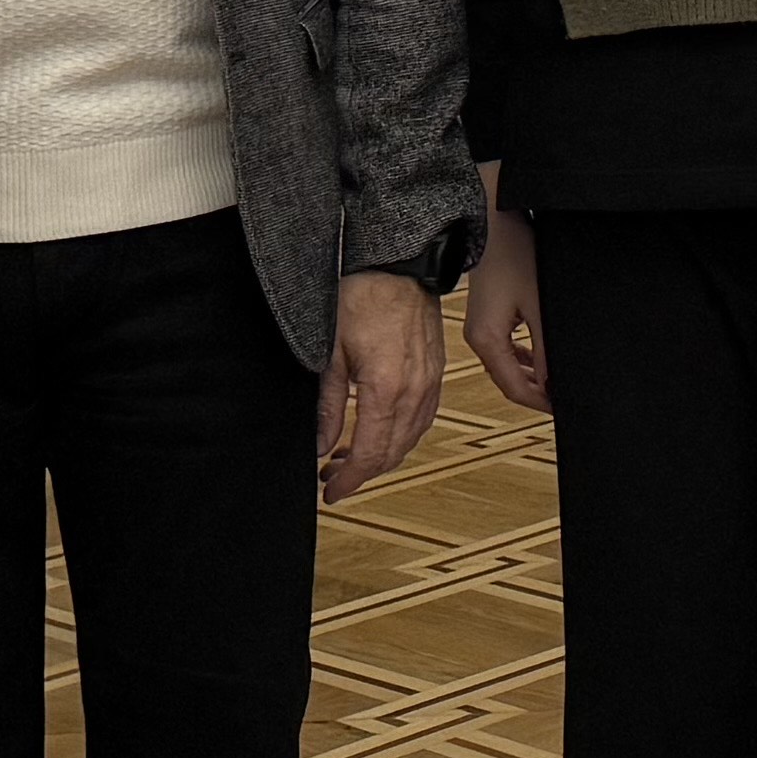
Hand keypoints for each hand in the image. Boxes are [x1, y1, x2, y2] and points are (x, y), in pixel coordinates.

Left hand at [322, 268, 448, 502]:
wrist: (399, 266)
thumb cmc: (362, 298)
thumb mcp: (331, 353)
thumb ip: (328, 405)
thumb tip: (321, 445)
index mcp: (386, 388)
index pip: (369, 453)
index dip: (349, 480)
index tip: (331, 492)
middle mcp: (415, 391)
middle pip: (392, 453)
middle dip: (361, 472)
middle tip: (332, 476)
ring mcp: (430, 383)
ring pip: (409, 440)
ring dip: (381, 456)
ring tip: (349, 456)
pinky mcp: (436, 374)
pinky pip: (422, 420)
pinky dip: (401, 436)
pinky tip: (380, 432)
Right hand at [464, 204, 547, 412]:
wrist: (492, 222)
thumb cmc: (514, 254)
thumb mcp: (538, 304)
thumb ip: (546, 346)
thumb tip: (554, 380)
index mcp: (488, 340)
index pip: (514, 388)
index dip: (540, 402)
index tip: (563, 409)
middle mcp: (478, 339)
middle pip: (509, 381)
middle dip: (537, 392)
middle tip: (564, 399)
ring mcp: (479, 328)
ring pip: (507, 366)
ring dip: (531, 376)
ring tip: (557, 384)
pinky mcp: (485, 317)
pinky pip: (504, 350)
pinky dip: (522, 360)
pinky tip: (541, 360)